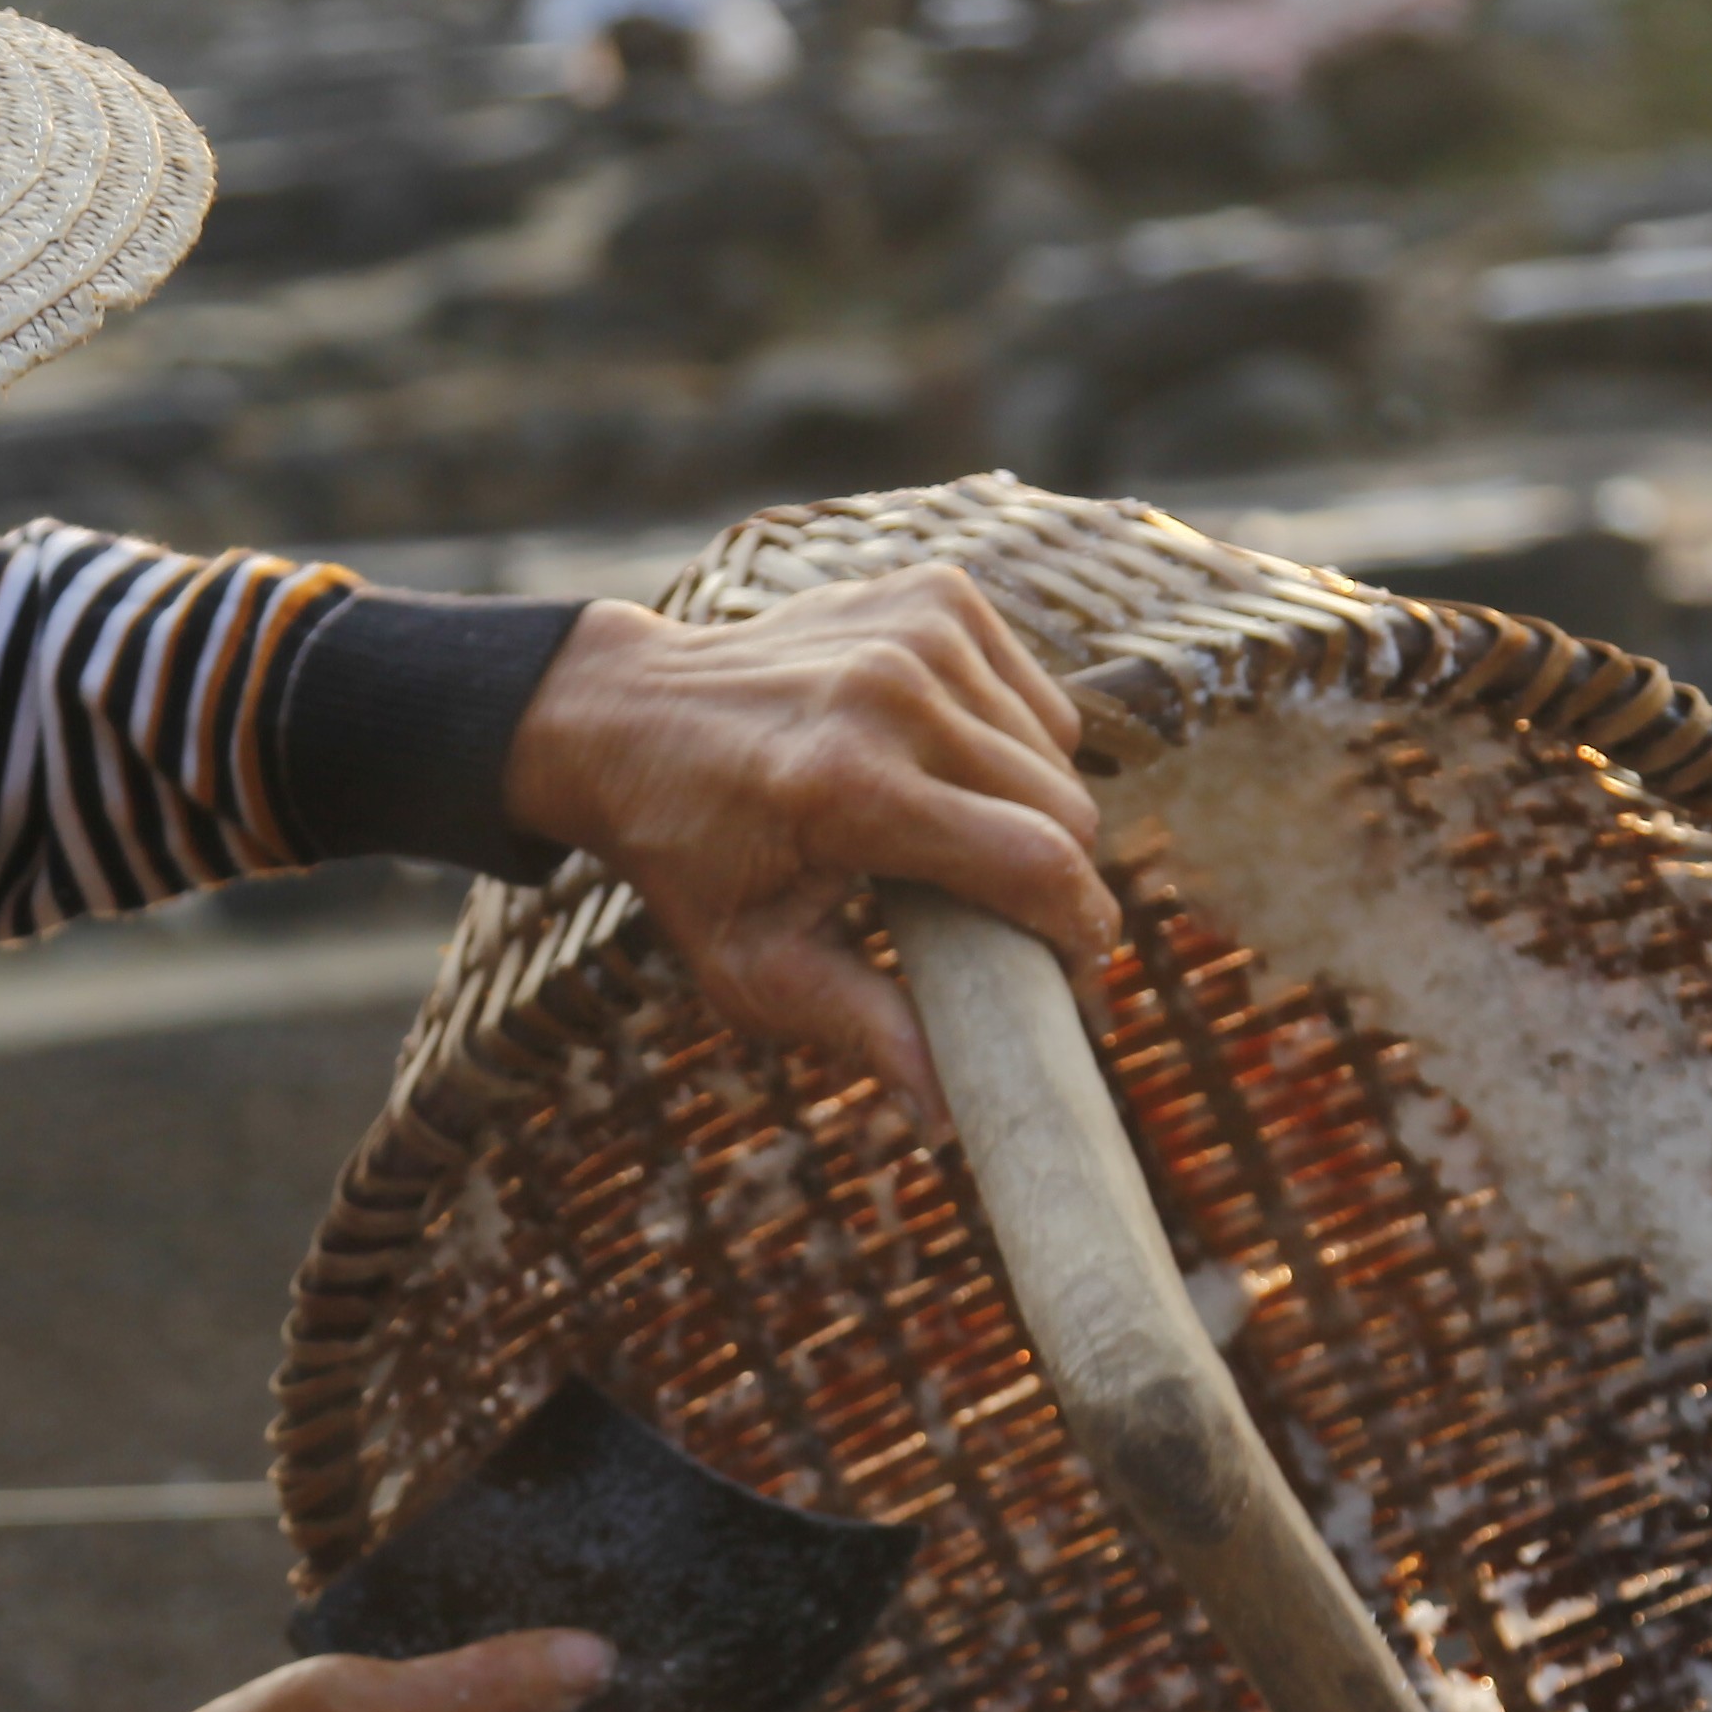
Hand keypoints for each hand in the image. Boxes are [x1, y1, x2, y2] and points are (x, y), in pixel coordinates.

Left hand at [496, 566, 1115, 1131]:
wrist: (628, 715)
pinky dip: (1015, 742)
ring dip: (1035, 810)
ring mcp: (916, 628)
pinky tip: (949, 766)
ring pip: (1058, 751)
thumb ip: (859, 1031)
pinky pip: (1032, 693)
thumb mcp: (753, 967)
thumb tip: (948, 1122)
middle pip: (1063, 809)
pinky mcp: (934, 590)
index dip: (1082, 931)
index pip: (1033, 863)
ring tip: (962, 843)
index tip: (1083, 979)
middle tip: (1020, 927)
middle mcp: (890, 693)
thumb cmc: (691, 858)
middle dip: (1060, 882)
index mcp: (847, 789)